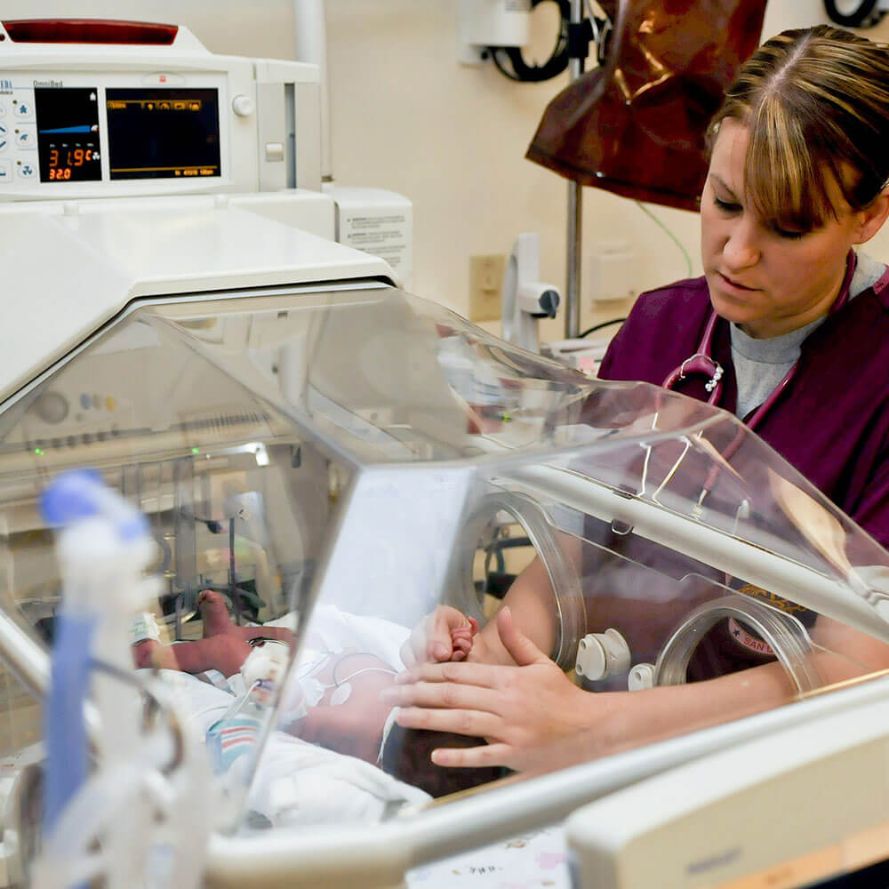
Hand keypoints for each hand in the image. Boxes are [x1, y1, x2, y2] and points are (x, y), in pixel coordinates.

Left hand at [382, 607, 594, 772]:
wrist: (592, 729)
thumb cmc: (563, 697)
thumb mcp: (541, 663)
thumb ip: (518, 640)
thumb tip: (504, 613)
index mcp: (506, 679)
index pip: (458, 673)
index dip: (427, 672)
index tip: (405, 673)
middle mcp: (504, 702)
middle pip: (451, 694)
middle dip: (415, 692)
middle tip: (388, 693)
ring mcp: (508, 730)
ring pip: (459, 721)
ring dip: (426, 717)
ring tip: (400, 715)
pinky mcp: (514, 755)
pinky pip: (482, 755)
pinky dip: (459, 756)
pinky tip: (435, 755)